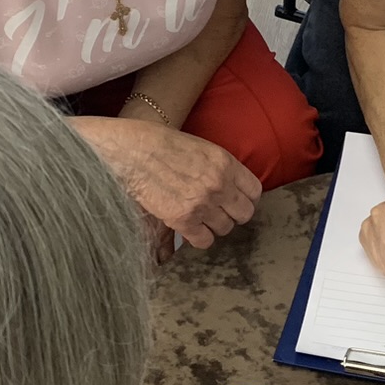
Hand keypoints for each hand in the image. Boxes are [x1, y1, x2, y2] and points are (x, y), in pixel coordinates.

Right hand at [70, 116, 259, 251]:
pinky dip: (198, 237)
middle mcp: (219, 185)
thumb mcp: (200, 147)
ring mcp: (202, 204)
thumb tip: (232, 186)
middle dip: (232, 214)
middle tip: (218, 211)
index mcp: (225, 163)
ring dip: (213, 225)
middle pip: (244, 214)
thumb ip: (220, 168)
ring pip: (225, 229)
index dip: (245, 198)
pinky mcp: (182, 220)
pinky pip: (204, 241)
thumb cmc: (160, 143)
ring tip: (199, 217)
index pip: (255, 192)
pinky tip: (189, 228)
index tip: (235, 200)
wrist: (130, 151)